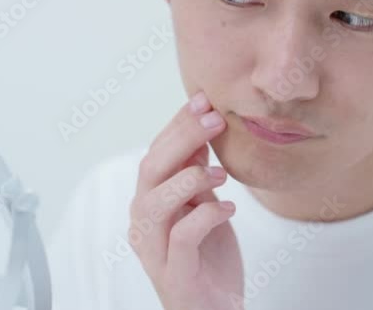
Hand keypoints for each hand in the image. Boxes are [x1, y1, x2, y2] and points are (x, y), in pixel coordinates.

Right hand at [128, 90, 244, 309]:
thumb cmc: (207, 258)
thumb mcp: (204, 205)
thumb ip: (196, 172)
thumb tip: (202, 125)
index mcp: (148, 202)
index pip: (155, 152)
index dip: (177, 124)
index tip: (203, 98)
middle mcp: (143, 223)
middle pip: (151, 169)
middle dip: (182, 138)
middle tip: (215, 119)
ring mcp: (154, 249)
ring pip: (155, 203)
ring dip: (189, 178)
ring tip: (220, 172)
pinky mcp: (174, 273)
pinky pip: (181, 237)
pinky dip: (205, 217)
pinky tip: (229, 209)